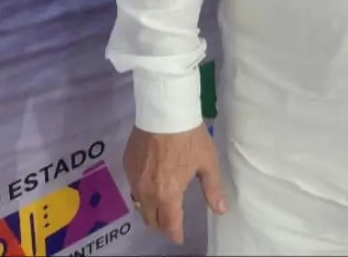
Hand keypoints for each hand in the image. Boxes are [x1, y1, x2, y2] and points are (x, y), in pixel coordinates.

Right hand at [124, 124, 226, 243]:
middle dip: (162, 223)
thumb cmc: (189, 137)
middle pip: (150, 219)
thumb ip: (212, 189)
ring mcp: (134, 179)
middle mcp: (147, 192)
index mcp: (167, 194)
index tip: (178, 237)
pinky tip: (151, 182)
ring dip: (150, 208)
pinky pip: (133, 186)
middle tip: (172, 220)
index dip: (175, 233)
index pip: (169, 224)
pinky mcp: (127, 165)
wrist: (164, 111)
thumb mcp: (207, 163)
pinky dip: (141, 191)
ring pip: (139, 204)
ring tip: (161, 203)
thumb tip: (221, 211)